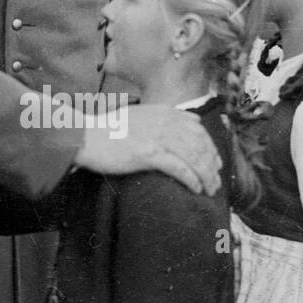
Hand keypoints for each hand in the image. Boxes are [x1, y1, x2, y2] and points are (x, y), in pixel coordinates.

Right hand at [74, 104, 220, 194]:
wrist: (86, 136)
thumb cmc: (109, 129)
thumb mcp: (141, 115)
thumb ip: (165, 117)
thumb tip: (192, 121)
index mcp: (163, 113)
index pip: (198, 129)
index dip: (211, 147)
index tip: (216, 162)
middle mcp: (164, 122)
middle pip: (200, 144)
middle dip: (212, 164)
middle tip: (216, 181)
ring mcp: (157, 137)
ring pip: (194, 157)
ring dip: (206, 176)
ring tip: (210, 189)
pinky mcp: (149, 154)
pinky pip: (180, 168)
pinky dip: (192, 180)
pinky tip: (196, 189)